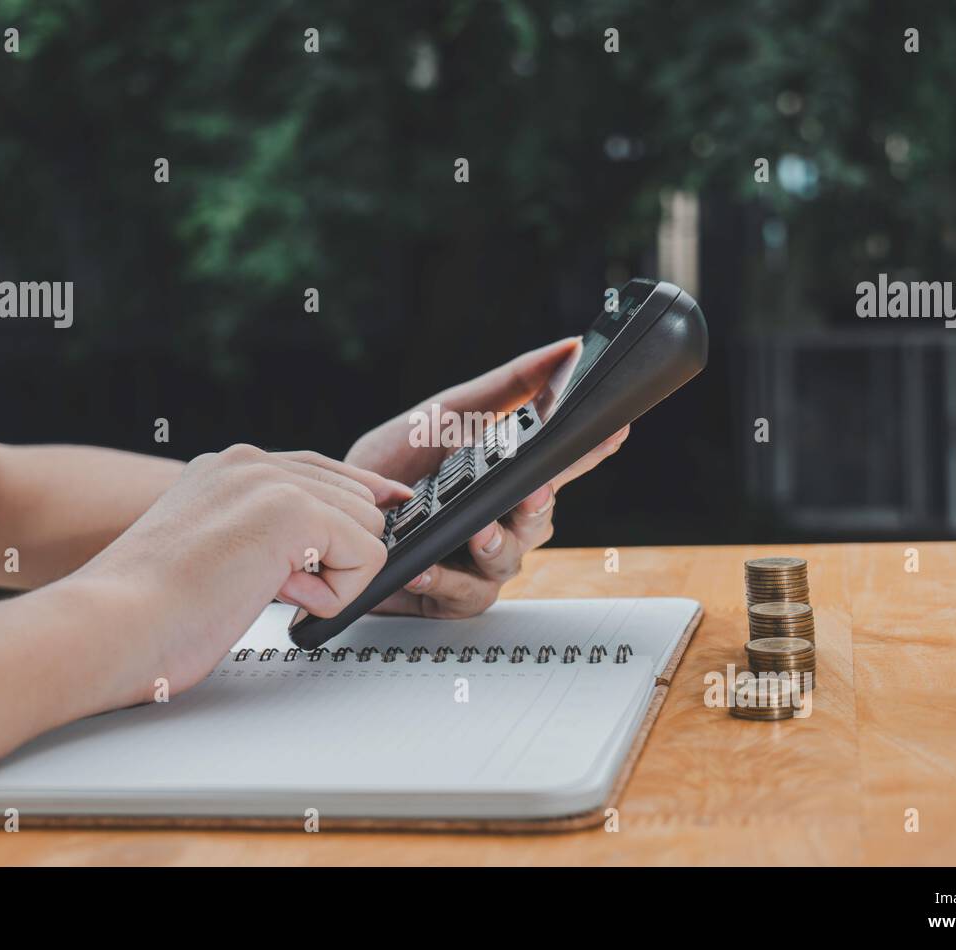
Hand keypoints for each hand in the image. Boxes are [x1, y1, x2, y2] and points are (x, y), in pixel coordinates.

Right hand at [67, 445, 407, 702]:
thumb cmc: (143, 612)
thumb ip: (262, 539)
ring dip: (334, 576)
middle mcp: (249, 463)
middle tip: (277, 589)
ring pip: (368, 526)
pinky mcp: (290, 511)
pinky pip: (368, 553)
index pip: (323, 472)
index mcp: (227, 469)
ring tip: (269, 594)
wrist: (106, 626)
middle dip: (336, 554)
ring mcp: (269, 481)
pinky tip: (284, 600)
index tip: (383, 523)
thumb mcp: (212, 556)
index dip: (356, 506)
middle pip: (357, 499)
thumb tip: (318, 552)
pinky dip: (337, 594)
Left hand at [345, 339, 629, 618]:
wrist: (340, 509)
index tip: (615, 429)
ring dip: (493, 544)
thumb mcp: (451, 413)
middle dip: (538, 504)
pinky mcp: (455, 594)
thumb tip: (567, 348)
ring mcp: (484, 562)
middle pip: (540, 518)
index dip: (593, 449)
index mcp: (514, 477)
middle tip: (532, 489)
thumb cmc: (399, 462)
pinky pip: (465, 593)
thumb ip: (510, 385)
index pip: (564, 462)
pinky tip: (427, 565)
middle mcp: (508, 522)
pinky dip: (446, 579)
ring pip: (508, 560)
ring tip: (476, 529)